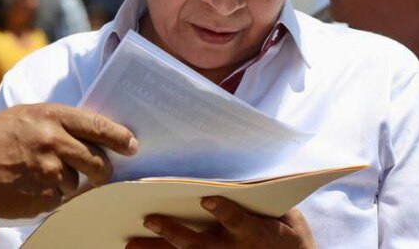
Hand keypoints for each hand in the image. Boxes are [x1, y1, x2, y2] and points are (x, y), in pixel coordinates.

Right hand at [0, 103, 137, 217]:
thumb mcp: (26, 116)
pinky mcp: (42, 198)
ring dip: (68, 183)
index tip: (131, 145)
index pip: (98, 125)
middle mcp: (53, 142)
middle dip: (103, 170)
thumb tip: (93, 133)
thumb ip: (58, 122)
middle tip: (99, 173)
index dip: (119, 137)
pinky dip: (52, 197)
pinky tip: (32, 188)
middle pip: (98, 161)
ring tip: (42, 176)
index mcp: (51, 116)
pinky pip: (61, 200)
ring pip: (79, 183)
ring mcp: (48, 172)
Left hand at [126, 197, 316, 248]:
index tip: (207, 198)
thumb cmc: (287, 233)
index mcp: (257, 233)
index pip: (240, 221)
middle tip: (150, 219)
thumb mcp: (286, 215)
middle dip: (174, 233)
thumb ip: (260, 197)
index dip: (225, 211)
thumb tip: (235, 176)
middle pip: (201, 244)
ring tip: (131, 244)